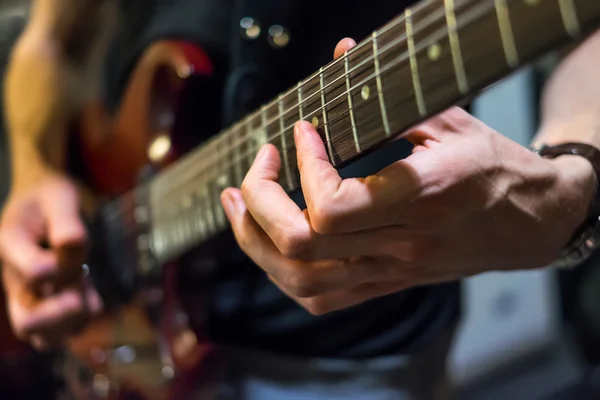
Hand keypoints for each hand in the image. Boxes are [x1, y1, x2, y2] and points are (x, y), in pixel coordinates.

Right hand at [0, 169, 101, 350]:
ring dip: (75, 320)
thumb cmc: (49, 197)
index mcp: (10, 245)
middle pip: (26, 324)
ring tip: (84, 287)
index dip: (60, 267)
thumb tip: (74, 243)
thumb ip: (66, 219)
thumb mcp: (59, 196)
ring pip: (46, 338)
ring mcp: (30, 296)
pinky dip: (85, 316)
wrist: (42, 201)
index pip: (33, 271)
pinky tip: (89, 289)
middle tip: (80, 292)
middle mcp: (15, 279)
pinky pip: (66, 329)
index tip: (74, 243)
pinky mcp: (48, 303)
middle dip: (60, 315)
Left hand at [220, 38, 595, 314]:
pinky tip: (268, 240)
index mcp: (424, 198)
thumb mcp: (450, 119)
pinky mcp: (385, 284)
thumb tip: (341, 52)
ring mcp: (391, 270)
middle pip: (302, 244)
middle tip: (258, 164)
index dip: (303, 166)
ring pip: (300, 279)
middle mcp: (402, 243)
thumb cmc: (494, 166)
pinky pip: (319, 297)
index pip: (333, 205)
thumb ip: (387, 94)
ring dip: (254, 241)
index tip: (303, 132)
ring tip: (237, 202)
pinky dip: (281, 270)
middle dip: (260, 201)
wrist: (530, 222)